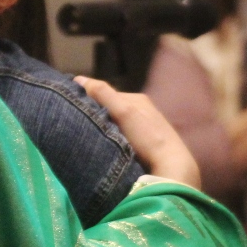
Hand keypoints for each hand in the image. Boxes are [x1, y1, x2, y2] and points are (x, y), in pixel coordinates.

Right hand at [74, 75, 200, 188]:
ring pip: (116, 123)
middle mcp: (143, 110)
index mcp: (138, 99)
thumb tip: (78, 78)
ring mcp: (146, 128)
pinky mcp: (147, 145)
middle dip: (97, 114)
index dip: (90, 99)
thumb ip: (103, 94)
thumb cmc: (148, 137)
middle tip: (79, 124)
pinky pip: (122, 135)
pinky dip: (112, 138)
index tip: (74, 108)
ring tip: (90, 136)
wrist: (172, 168)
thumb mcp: (124, 112)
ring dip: (104, 127)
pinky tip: (107, 146)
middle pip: (112, 108)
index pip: (106, 94)